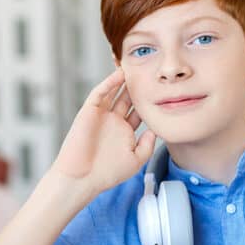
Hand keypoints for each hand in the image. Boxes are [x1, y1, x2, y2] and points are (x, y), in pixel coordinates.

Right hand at [50, 68, 156, 194]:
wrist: (82, 178)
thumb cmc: (107, 173)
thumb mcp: (136, 160)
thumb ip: (147, 145)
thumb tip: (156, 129)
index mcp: (125, 132)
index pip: (139, 112)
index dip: (149, 101)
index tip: (163, 90)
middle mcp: (113, 121)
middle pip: (127, 99)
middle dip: (137, 87)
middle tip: (150, 72)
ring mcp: (101, 116)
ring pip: (114, 93)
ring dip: (123, 81)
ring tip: (135, 66)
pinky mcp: (89, 112)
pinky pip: (99, 94)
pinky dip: (108, 83)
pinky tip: (119, 75)